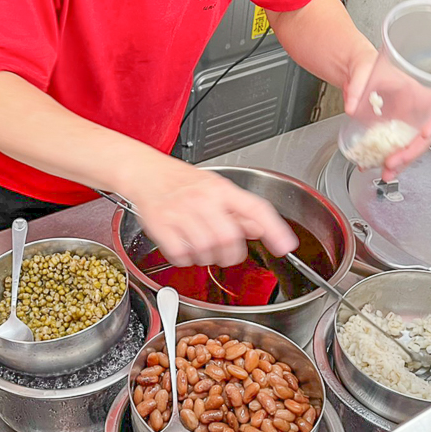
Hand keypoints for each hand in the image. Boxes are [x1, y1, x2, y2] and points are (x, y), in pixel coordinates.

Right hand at [125, 161, 297, 267]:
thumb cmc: (180, 180)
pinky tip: (185, 249)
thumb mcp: (215, 188)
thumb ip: (239, 210)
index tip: (285, 247)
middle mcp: (202, 199)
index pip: (256, 208)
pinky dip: (186, 259)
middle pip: (229, 238)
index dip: (274, 229)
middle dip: (231, 254)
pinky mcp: (161, 225)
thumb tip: (260, 229)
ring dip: (206, 258)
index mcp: (220, 189)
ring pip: (205, 250)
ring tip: (202, 249)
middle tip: (226, 255)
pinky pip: (180, 254)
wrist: (145, 172)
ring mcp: (180, 212)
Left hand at [344, 49, 430, 181]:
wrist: (355, 76)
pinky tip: (372, 167)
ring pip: (408, 148)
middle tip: (392, 163)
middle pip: (422, 136)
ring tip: (386, 174)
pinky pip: (392, 150)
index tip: (427, 133)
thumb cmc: (367, 66)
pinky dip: (384, 162)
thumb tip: (350, 106)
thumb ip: (357, 85)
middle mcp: (413, 111)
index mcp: (416, 92)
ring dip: (399, 164)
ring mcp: (402, 124)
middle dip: (410, 153)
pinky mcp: (389, 133)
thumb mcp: (362, 69)